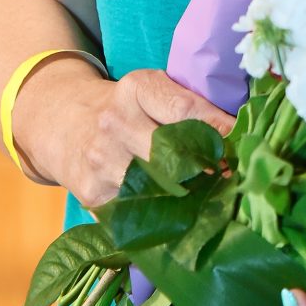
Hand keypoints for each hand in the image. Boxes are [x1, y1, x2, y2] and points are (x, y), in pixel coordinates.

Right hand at [13, 59, 233, 206]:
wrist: (62, 122)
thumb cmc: (124, 107)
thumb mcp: (150, 90)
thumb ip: (188, 106)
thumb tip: (237, 134)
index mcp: (136, 87)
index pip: (185, 110)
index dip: (219, 130)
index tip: (243, 144)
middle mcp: (116, 122)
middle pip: (173, 153)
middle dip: (206, 168)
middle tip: (233, 179)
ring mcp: (102, 161)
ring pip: (157, 187)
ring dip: (189, 197)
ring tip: (213, 201)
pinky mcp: (93, 195)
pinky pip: (136, 211)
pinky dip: (162, 218)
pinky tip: (181, 218)